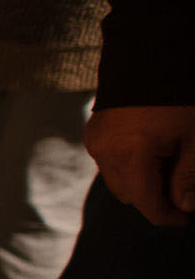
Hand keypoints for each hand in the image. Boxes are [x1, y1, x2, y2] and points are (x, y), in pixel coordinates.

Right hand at [85, 105, 194, 225]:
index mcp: (131, 153)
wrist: (150, 58)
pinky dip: (129, 165)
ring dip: (140, 181)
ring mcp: (96, 141)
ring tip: (168, 165)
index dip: (166, 216)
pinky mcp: (94, 132)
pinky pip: (110, 162)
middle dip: (153, 198)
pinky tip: (151, 151)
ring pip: (117, 180)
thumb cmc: (178, 96)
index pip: (145, 201)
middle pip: (129, 195)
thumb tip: (184, 205)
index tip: (185, 220)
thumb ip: (189, 175)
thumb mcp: (194, 137)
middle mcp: (106, 151)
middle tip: (181, 189)